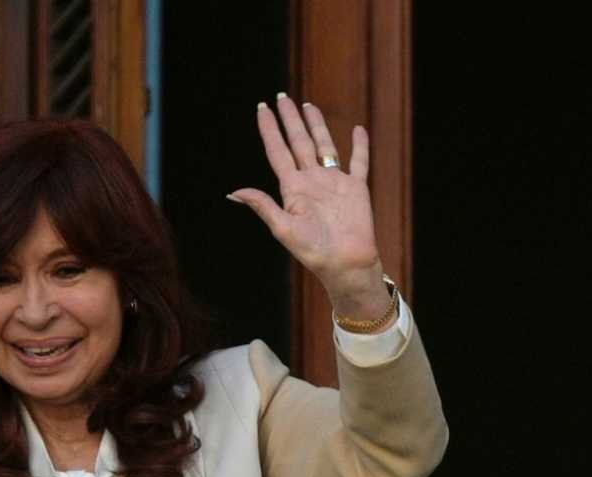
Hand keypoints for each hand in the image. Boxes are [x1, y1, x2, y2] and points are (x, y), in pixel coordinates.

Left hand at [229, 94, 388, 319]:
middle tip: (281, 97)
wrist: (344, 263)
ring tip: (308, 106)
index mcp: (292, 188)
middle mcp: (311, 181)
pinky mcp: (356, 188)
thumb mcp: (283, 227)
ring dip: (317, 126)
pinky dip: (359, 146)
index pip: (277, 151)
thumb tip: (232, 192)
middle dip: (290, 120)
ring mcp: (334, 182)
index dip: (269, 130)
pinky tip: (357, 129)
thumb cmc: (312, 250)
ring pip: (324, 145)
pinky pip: (358, 162)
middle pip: (298, 142)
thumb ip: (262, 206)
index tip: (261, 109)